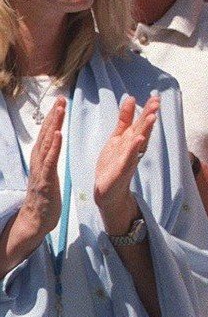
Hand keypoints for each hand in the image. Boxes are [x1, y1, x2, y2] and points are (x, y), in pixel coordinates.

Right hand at [20, 97, 64, 241]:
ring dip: (53, 125)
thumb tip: (53, 143)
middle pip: (46, 133)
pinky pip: (50, 160)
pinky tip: (57, 134)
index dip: (53, 117)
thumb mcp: (48, 172)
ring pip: (47, 142)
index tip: (60, 101)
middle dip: (53, 115)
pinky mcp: (45, 179)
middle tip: (60, 98)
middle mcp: (38, 160)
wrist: (37, 218)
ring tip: (60, 109)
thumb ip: (50, 157)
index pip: (47, 133)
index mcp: (41, 158)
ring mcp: (41, 169)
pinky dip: (53, 146)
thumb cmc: (45, 196)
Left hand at [94, 94, 159, 235]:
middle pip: (142, 130)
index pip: (140, 123)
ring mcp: (128, 160)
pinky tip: (138, 140)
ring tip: (152, 117)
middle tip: (157, 102)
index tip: (155, 97)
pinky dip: (133, 149)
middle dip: (149, 116)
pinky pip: (128, 158)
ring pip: (138, 142)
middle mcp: (132, 149)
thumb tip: (132, 98)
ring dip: (146, 130)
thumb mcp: (117, 138)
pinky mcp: (121, 171)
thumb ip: (125, 120)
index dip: (147, 110)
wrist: (107, 192)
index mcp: (130, 140)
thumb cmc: (113, 164)